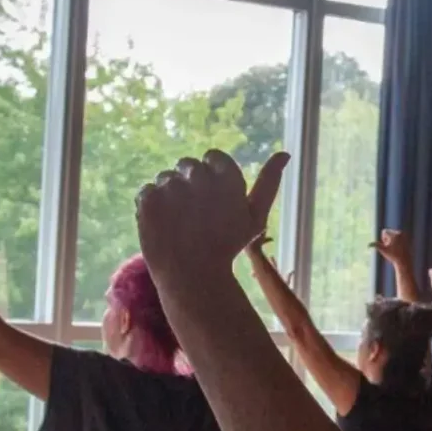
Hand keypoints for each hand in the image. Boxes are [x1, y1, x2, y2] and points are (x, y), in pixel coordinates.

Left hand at [137, 150, 288, 276]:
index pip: (213, 158)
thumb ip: (268, 184)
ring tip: (178, 224)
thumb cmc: (227, 248)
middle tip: (193, 217)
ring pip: (166, 178)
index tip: (210, 203)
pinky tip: (162, 227)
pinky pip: (146, 192)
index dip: (210, 179)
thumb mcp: (254, 217)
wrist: (193, 276)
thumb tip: (284, 154)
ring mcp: (172, 186)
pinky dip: (150, 208)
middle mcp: (200, 175)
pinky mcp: (149, 198)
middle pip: (188, 165)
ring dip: (169, 195)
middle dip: (188, 185)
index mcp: (227, 176)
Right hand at [372, 229, 415, 271]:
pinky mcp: (407, 238)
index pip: (384, 231)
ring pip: (394, 234)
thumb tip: (368, 245)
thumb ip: (376, 246)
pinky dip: (397, 241)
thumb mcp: (383, 251)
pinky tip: (399, 248)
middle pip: (389, 232)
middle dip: (388, 239)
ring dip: (392, 240)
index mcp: (394, 235)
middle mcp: (399, 233)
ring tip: (395, 248)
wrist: (404, 260)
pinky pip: (399, 236)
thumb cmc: (393, 256)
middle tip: (391, 247)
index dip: (383, 238)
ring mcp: (404, 235)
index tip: (387, 245)